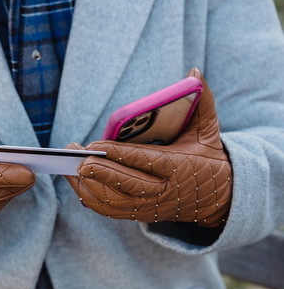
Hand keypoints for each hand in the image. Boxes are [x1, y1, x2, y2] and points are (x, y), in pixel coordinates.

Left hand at [66, 69, 231, 227]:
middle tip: (77, 157)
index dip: (120, 154)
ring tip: (70, 165)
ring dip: (88, 185)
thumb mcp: (208, 131)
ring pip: (113, 201)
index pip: (146, 161)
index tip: (97, 144)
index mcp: (178, 167)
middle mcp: (163, 190)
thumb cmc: (207, 159)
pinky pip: (109, 210)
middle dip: (99, 171)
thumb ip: (203, 102)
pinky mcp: (138, 215)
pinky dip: (90, 198)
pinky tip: (76, 182)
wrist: (217, 199)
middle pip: (126, 184)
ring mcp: (149, 206)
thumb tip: (194, 73)